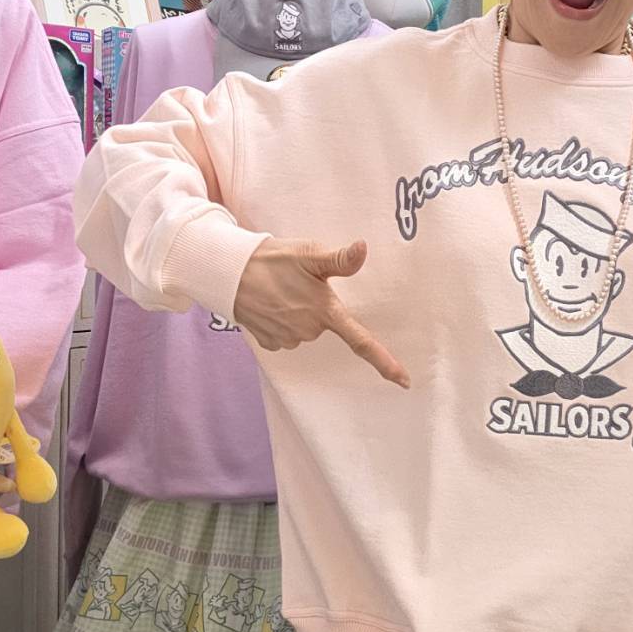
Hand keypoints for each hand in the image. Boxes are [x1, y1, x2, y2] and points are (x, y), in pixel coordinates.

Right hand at [234, 237, 409, 387]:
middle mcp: (308, 331)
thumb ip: (340, 259)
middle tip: (298, 283)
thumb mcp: (309, 254)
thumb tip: (363, 249)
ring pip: (306, 328)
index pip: (361, 341)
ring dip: (298, 311)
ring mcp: (288, 339)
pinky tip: (269, 302)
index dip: (385, 362)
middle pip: (326, 324)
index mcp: (325, 312)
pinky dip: (282, 319)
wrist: (228, 272)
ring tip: (280, 289)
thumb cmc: (273, 259)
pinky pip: (287, 333)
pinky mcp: (270, 343)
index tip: (404, 381)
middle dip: (318, 305)